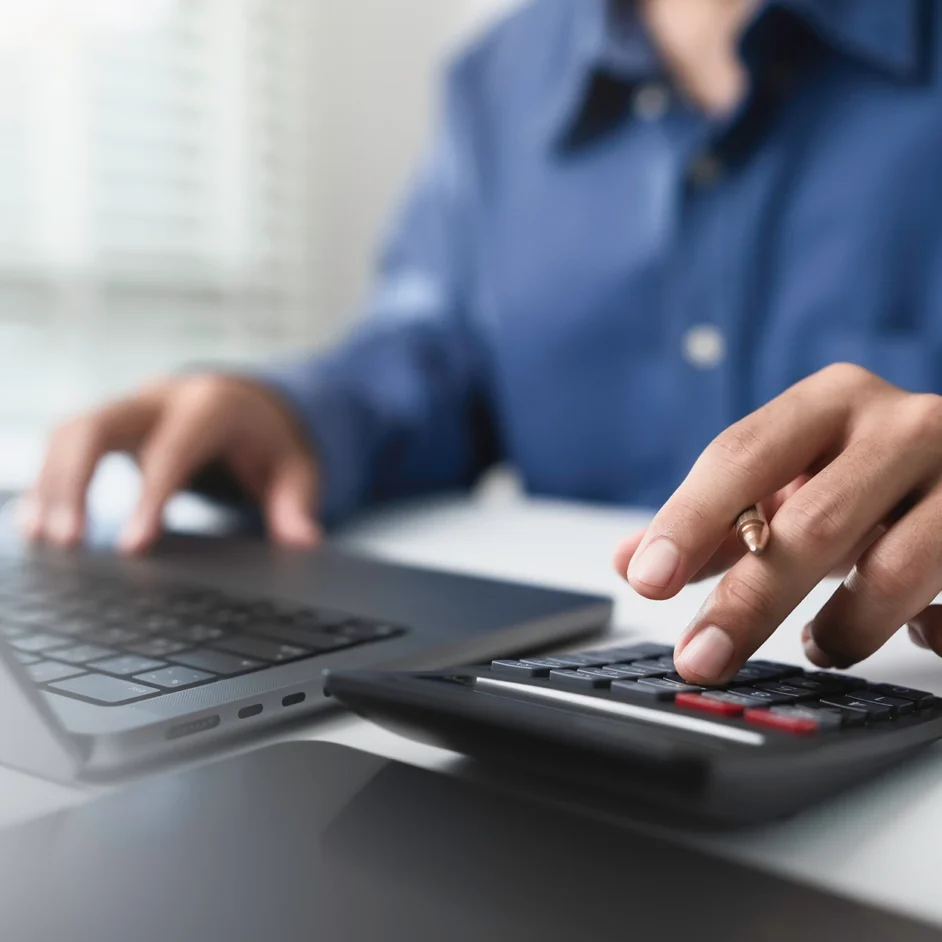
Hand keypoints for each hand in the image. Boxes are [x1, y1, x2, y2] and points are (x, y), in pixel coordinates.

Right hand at [21, 375, 319, 553]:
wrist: (248, 400)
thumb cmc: (271, 438)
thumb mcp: (299, 466)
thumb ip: (298, 503)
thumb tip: (304, 541)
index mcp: (210, 407)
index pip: (172, 451)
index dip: (150, 498)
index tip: (132, 547)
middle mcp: (161, 399)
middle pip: (100, 426)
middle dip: (76, 480)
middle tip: (67, 542)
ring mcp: (131, 408)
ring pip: (71, 431)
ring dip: (51, 483)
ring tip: (41, 539)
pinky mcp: (111, 425)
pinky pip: (65, 444)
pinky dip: (48, 481)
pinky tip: (36, 523)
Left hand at [613, 363, 941, 683]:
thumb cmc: (865, 474)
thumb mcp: (791, 482)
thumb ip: (714, 520)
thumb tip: (627, 560)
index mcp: (831, 401)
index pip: (742, 456)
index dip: (689, 520)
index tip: (648, 579)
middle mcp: (905, 425)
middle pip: (814, 520)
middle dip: (749, 601)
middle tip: (699, 657)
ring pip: (896, 570)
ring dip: (843, 628)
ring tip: (817, 647)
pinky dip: (925, 631)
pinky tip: (916, 637)